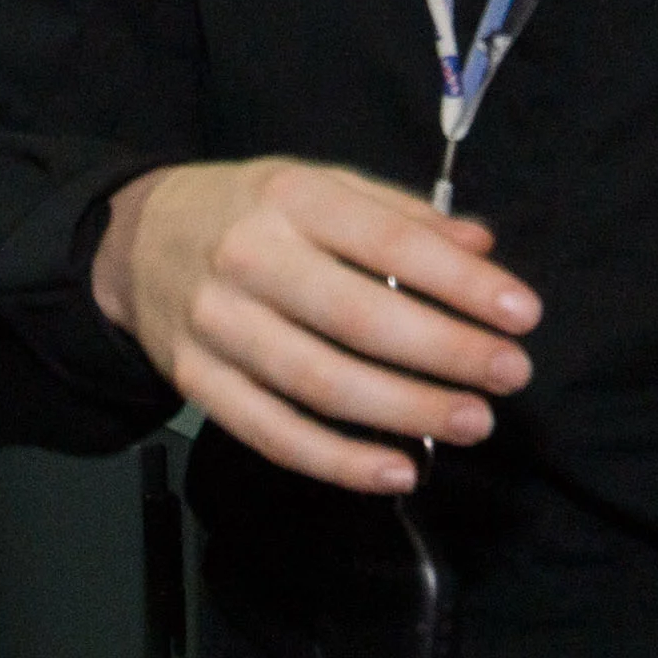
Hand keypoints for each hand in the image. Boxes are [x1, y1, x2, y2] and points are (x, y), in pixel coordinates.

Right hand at [90, 157, 537, 495]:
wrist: (133, 241)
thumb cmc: (251, 212)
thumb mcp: (320, 186)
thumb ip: (401, 215)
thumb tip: (483, 249)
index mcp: (290, 198)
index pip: (387, 240)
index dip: (460, 283)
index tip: (524, 313)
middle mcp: (248, 258)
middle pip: (358, 317)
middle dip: (445, 351)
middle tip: (510, 374)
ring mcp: (216, 325)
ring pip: (319, 382)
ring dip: (404, 409)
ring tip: (471, 422)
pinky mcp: (195, 381)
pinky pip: (271, 432)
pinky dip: (338, 461)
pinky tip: (399, 470)